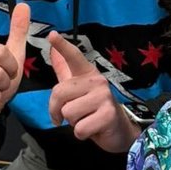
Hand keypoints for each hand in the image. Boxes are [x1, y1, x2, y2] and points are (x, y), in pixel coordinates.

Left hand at [46, 32, 138, 151]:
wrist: (118, 130)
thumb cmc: (93, 109)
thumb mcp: (77, 90)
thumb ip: (65, 71)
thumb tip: (53, 51)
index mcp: (87, 73)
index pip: (74, 57)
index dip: (62, 46)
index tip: (52, 35)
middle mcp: (97, 81)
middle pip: (59, 93)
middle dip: (57, 110)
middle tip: (69, 116)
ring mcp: (104, 97)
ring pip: (68, 112)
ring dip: (73, 123)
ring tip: (85, 119)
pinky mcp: (108, 115)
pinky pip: (79, 128)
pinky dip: (81, 134)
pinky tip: (92, 129)